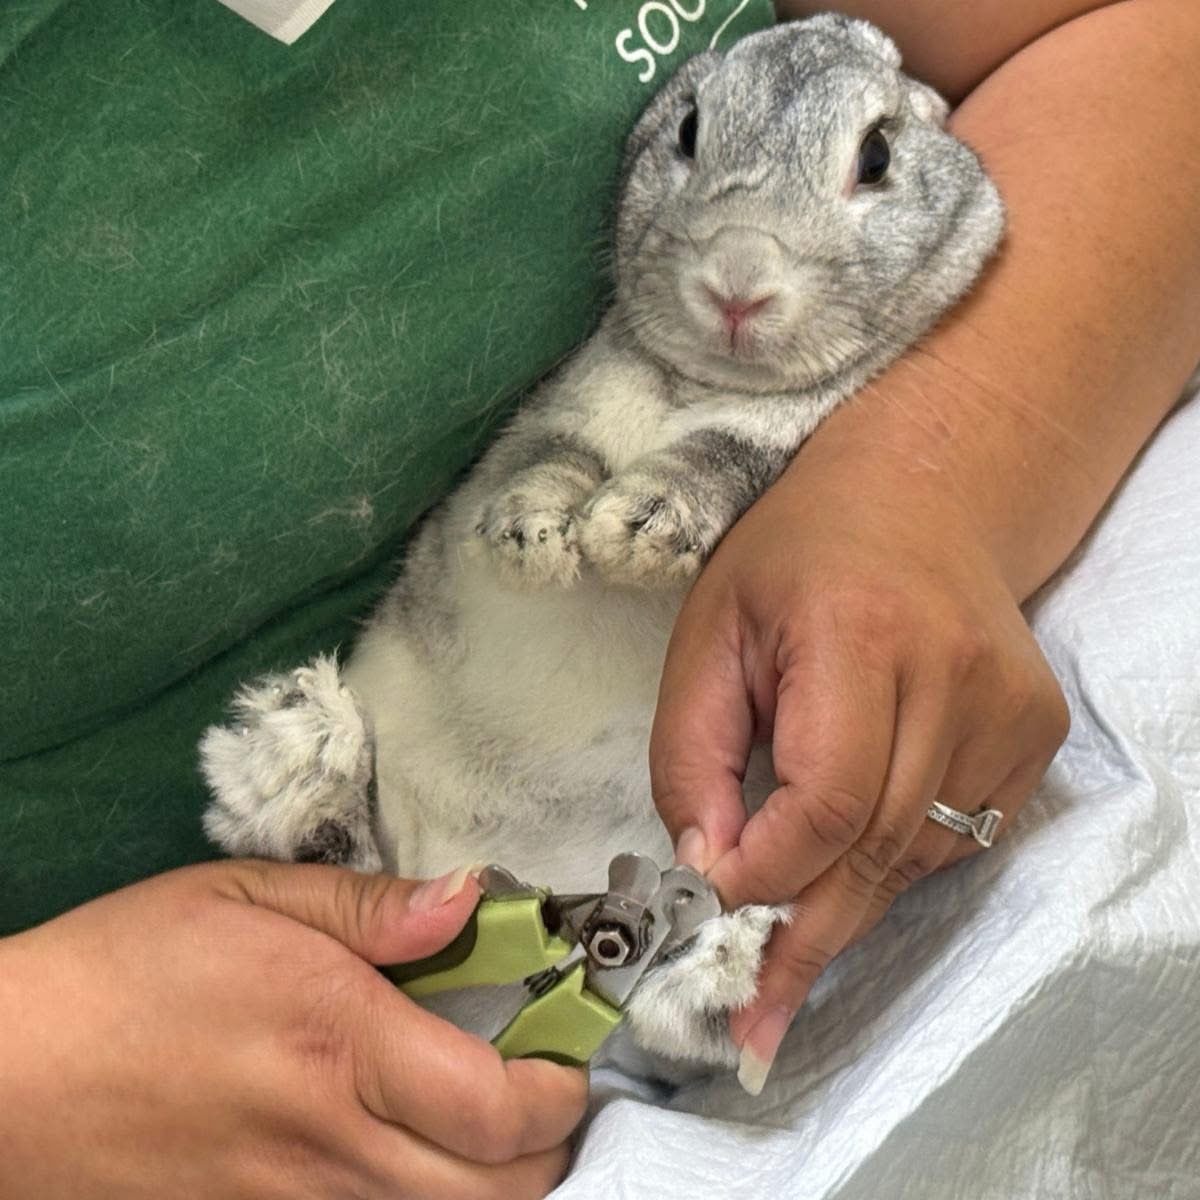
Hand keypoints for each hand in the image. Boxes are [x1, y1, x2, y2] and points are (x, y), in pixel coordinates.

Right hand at [0, 861, 585, 1198]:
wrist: (10, 1074)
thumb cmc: (131, 966)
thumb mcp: (247, 896)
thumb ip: (372, 905)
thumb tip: (473, 896)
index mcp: (341, 1045)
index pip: (497, 1107)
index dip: (559, 1087)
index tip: (566, 1048)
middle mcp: (331, 1145)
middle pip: (496, 1194)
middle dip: (548, 1149)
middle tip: (541, 1085)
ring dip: (496, 1185)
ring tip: (490, 1122)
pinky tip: (418, 1158)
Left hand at [650, 437, 1067, 1093]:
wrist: (918, 502)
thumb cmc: (792, 564)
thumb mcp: (707, 637)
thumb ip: (690, 756)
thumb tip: (710, 871)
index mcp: (857, 630)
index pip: (826, 800)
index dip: (767, 874)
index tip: (710, 908)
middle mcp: (955, 672)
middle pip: (879, 848)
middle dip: (804, 936)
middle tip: (751, 1014)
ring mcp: (1011, 708)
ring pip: (920, 859)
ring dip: (846, 903)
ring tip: (784, 935)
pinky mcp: (1038, 734)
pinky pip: (957, 841)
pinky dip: (895, 863)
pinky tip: (854, 841)